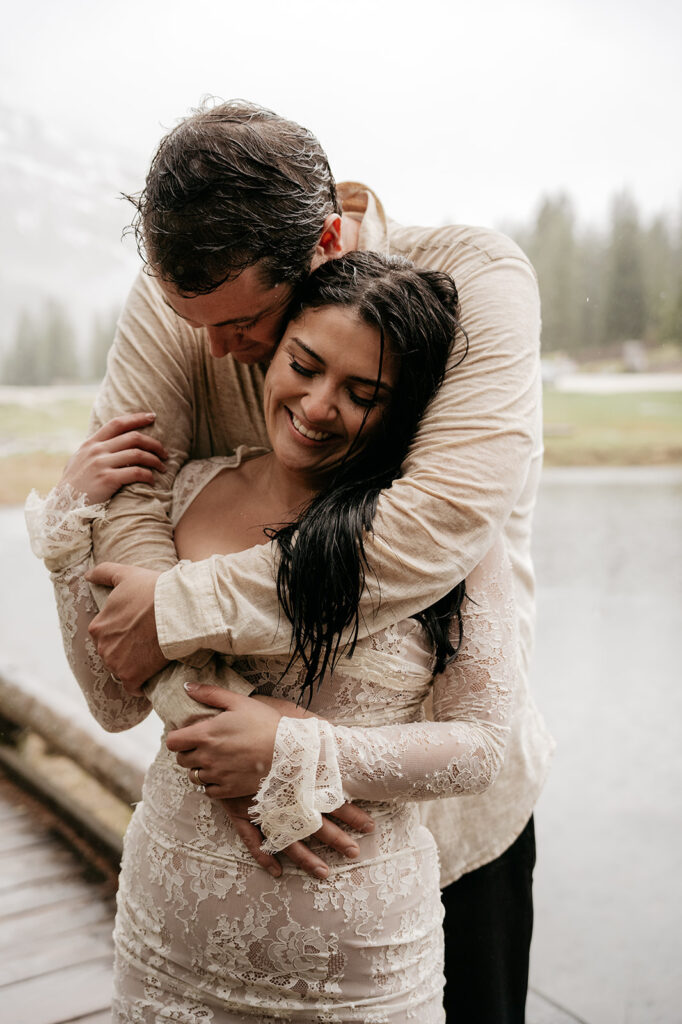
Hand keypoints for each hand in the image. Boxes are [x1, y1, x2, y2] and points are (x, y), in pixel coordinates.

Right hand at [60, 413, 167, 504]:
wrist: (63, 505)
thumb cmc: (74, 485)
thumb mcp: (79, 461)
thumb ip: (93, 450)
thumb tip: (108, 442)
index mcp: (91, 443)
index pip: (117, 423)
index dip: (136, 418)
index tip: (152, 416)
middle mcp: (96, 450)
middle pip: (133, 438)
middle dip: (154, 444)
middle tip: (165, 452)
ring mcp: (101, 464)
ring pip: (138, 454)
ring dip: (155, 460)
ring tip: (163, 467)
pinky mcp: (107, 480)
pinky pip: (136, 473)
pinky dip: (148, 475)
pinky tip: (152, 480)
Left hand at [85, 562, 167, 691]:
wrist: (177, 610)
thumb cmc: (152, 590)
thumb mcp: (126, 574)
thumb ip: (103, 573)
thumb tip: (87, 575)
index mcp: (97, 627)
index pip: (106, 635)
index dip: (123, 632)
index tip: (137, 629)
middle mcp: (102, 648)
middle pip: (112, 653)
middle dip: (125, 650)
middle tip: (146, 641)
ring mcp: (116, 664)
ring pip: (121, 670)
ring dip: (133, 667)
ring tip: (151, 656)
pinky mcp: (131, 678)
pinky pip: (132, 688)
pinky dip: (139, 685)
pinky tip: (149, 675)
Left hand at [167, 685, 281, 797]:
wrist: (288, 751)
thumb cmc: (264, 722)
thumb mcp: (239, 702)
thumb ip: (210, 693)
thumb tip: (187, 687)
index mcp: (206, 734)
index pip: (173, 742)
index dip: (178, 738)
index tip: (189, 735)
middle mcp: (206, 757)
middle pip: (181, 760)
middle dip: (190, 752)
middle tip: (206, 746)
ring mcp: (216, 776)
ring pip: (193, 776)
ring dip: (200, 769)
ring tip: (216, 761)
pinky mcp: (228, 790)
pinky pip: (208, 791)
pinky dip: (212, 784)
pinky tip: (224, 774)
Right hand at [172, 682, 374, 877]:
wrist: (213, 725)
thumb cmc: (251, 719)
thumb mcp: (283, 716)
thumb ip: (306, 725)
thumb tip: (331, 727)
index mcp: (296, 773)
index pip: (330, 796)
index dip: (351, 811)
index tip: (369, 825)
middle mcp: (281, 793)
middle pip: (314, 821)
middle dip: (337, 837)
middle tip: (355, 852)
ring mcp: (259, 806)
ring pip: (287, 837)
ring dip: (307, 856)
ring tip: (324, 873)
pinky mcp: (238, 810)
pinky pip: (252, 839)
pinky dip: (264, 855)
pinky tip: (277, 872)